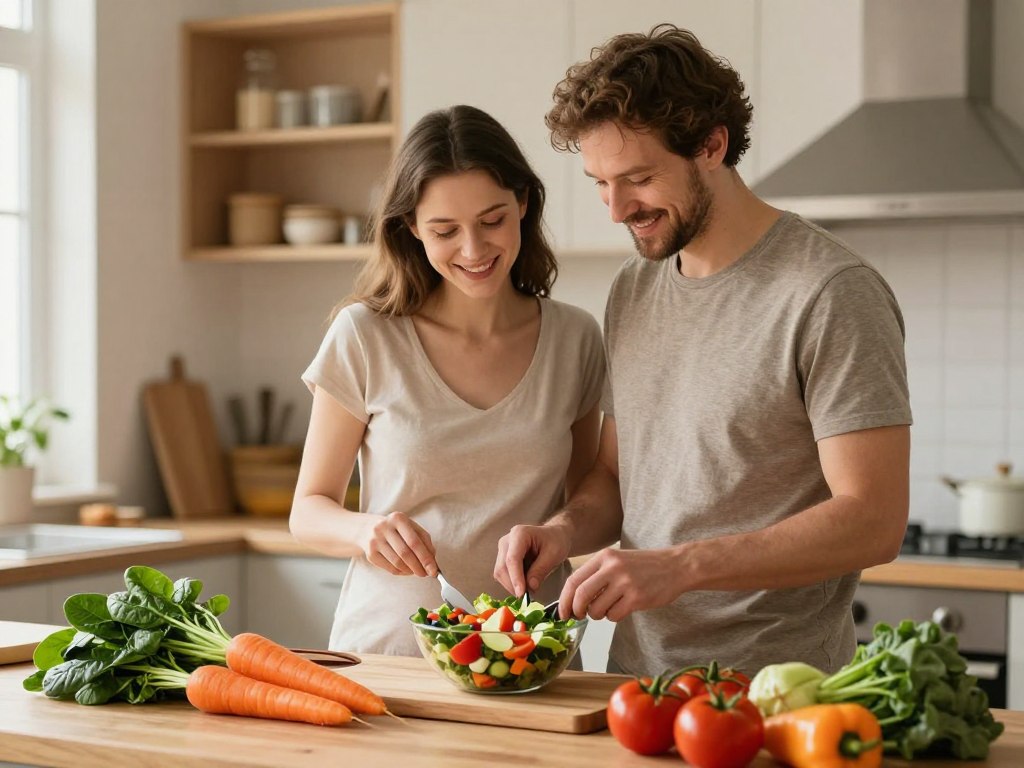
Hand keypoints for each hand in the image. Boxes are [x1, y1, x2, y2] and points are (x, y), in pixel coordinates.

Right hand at [357, 511, 436, 576]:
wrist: (368, 528)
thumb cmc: (396, 529)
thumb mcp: (411, 527)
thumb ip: (424, 541)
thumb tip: (432, 561)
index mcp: (398, 519)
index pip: (414, 542)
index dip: (425, 558)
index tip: (433, 570)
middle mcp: (384, 528)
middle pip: (405, 554)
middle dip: (418, 567)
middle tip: (426, 574)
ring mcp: (375, 541)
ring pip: (397, 563)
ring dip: (411, 571)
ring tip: (417, 571)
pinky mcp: (370, 554)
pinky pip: (390, 568)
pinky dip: (402, 572)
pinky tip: (406, 570)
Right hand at [494, 523, 571, 596]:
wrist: (554, 536)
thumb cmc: (556, 542)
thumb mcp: (554, 554)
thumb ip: (541, 570)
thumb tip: (530, 587)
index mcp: (519, 534)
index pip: (512, 558)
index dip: (515, 578)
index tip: (522, 594)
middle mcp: (507, 541)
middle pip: (502, 567)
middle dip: (513, 585)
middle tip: (528, 597)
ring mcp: (503, 550)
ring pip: (500, 573)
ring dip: (512, 586)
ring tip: (529, 591)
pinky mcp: (503, 558)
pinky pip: (503, 575)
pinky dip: (512, 584)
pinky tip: (524, 586)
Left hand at [559, 547, 683, 621]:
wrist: (675, 566)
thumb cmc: (644, 566)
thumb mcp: (617, 560)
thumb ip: (597, 574)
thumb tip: (573, 598)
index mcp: (604, 557)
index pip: (574, 580)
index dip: (564, 599)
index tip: (563, 611)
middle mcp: (613, 567)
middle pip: (581, 595)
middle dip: (576, 611)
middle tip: (579, 616)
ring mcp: (625, 582)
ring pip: (596, 609)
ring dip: (598, 615)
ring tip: (608, 608)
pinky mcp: (637, 598)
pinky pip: (613, 616)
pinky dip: (613, 617)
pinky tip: (623, 608)